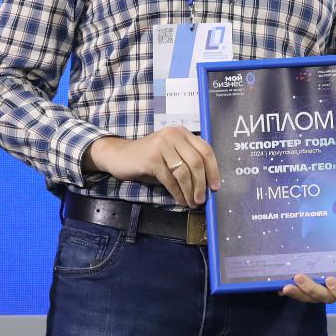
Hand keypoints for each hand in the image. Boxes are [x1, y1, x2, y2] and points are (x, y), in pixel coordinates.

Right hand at [85, 129, 220, 205]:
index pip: (205, 150)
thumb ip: (187, 161)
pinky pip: (170, 179)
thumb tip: (207, 184)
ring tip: (192, 203)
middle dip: (201, 185)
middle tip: (202, 200)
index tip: (215, 187)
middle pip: (196, 162)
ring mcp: (161, 145)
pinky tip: (180, 200)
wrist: (120, 156)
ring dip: (190, 191)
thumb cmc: (148, 158)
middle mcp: (173, 135)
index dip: (213, 170)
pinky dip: (177, 193)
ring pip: (184, 173)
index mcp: (182, 132)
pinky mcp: (151, 158)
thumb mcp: (170, 154)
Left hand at [280, 274, 335, 305]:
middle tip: (299, 278)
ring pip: (311, 297)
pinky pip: (300, 292)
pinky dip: (291, 290)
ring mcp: (323, 288)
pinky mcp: (311, 284)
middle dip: (312, 290)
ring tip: (286, 286)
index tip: (331, 280)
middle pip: (326, 298)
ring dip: (298, 293)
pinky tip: (279, 285)